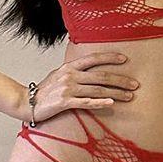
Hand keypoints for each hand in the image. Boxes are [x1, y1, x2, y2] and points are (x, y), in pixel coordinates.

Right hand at [23, 52, 139, 123]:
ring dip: (116, 93)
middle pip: (101, 76)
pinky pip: (86, 102)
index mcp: (70, 67)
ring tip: (130, 96)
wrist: (27, 103)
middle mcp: (70, 75)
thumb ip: (74, 71)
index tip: (125, 59)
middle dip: (120, 80)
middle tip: (135, 84)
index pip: (93, 58)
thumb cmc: (46, 90)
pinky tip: (111, 103)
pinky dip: (100, 102)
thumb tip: (90, 69)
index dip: (110, 58)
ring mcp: (68, 89)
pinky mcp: (65, 102)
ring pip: (98, 90)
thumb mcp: (59, 74)